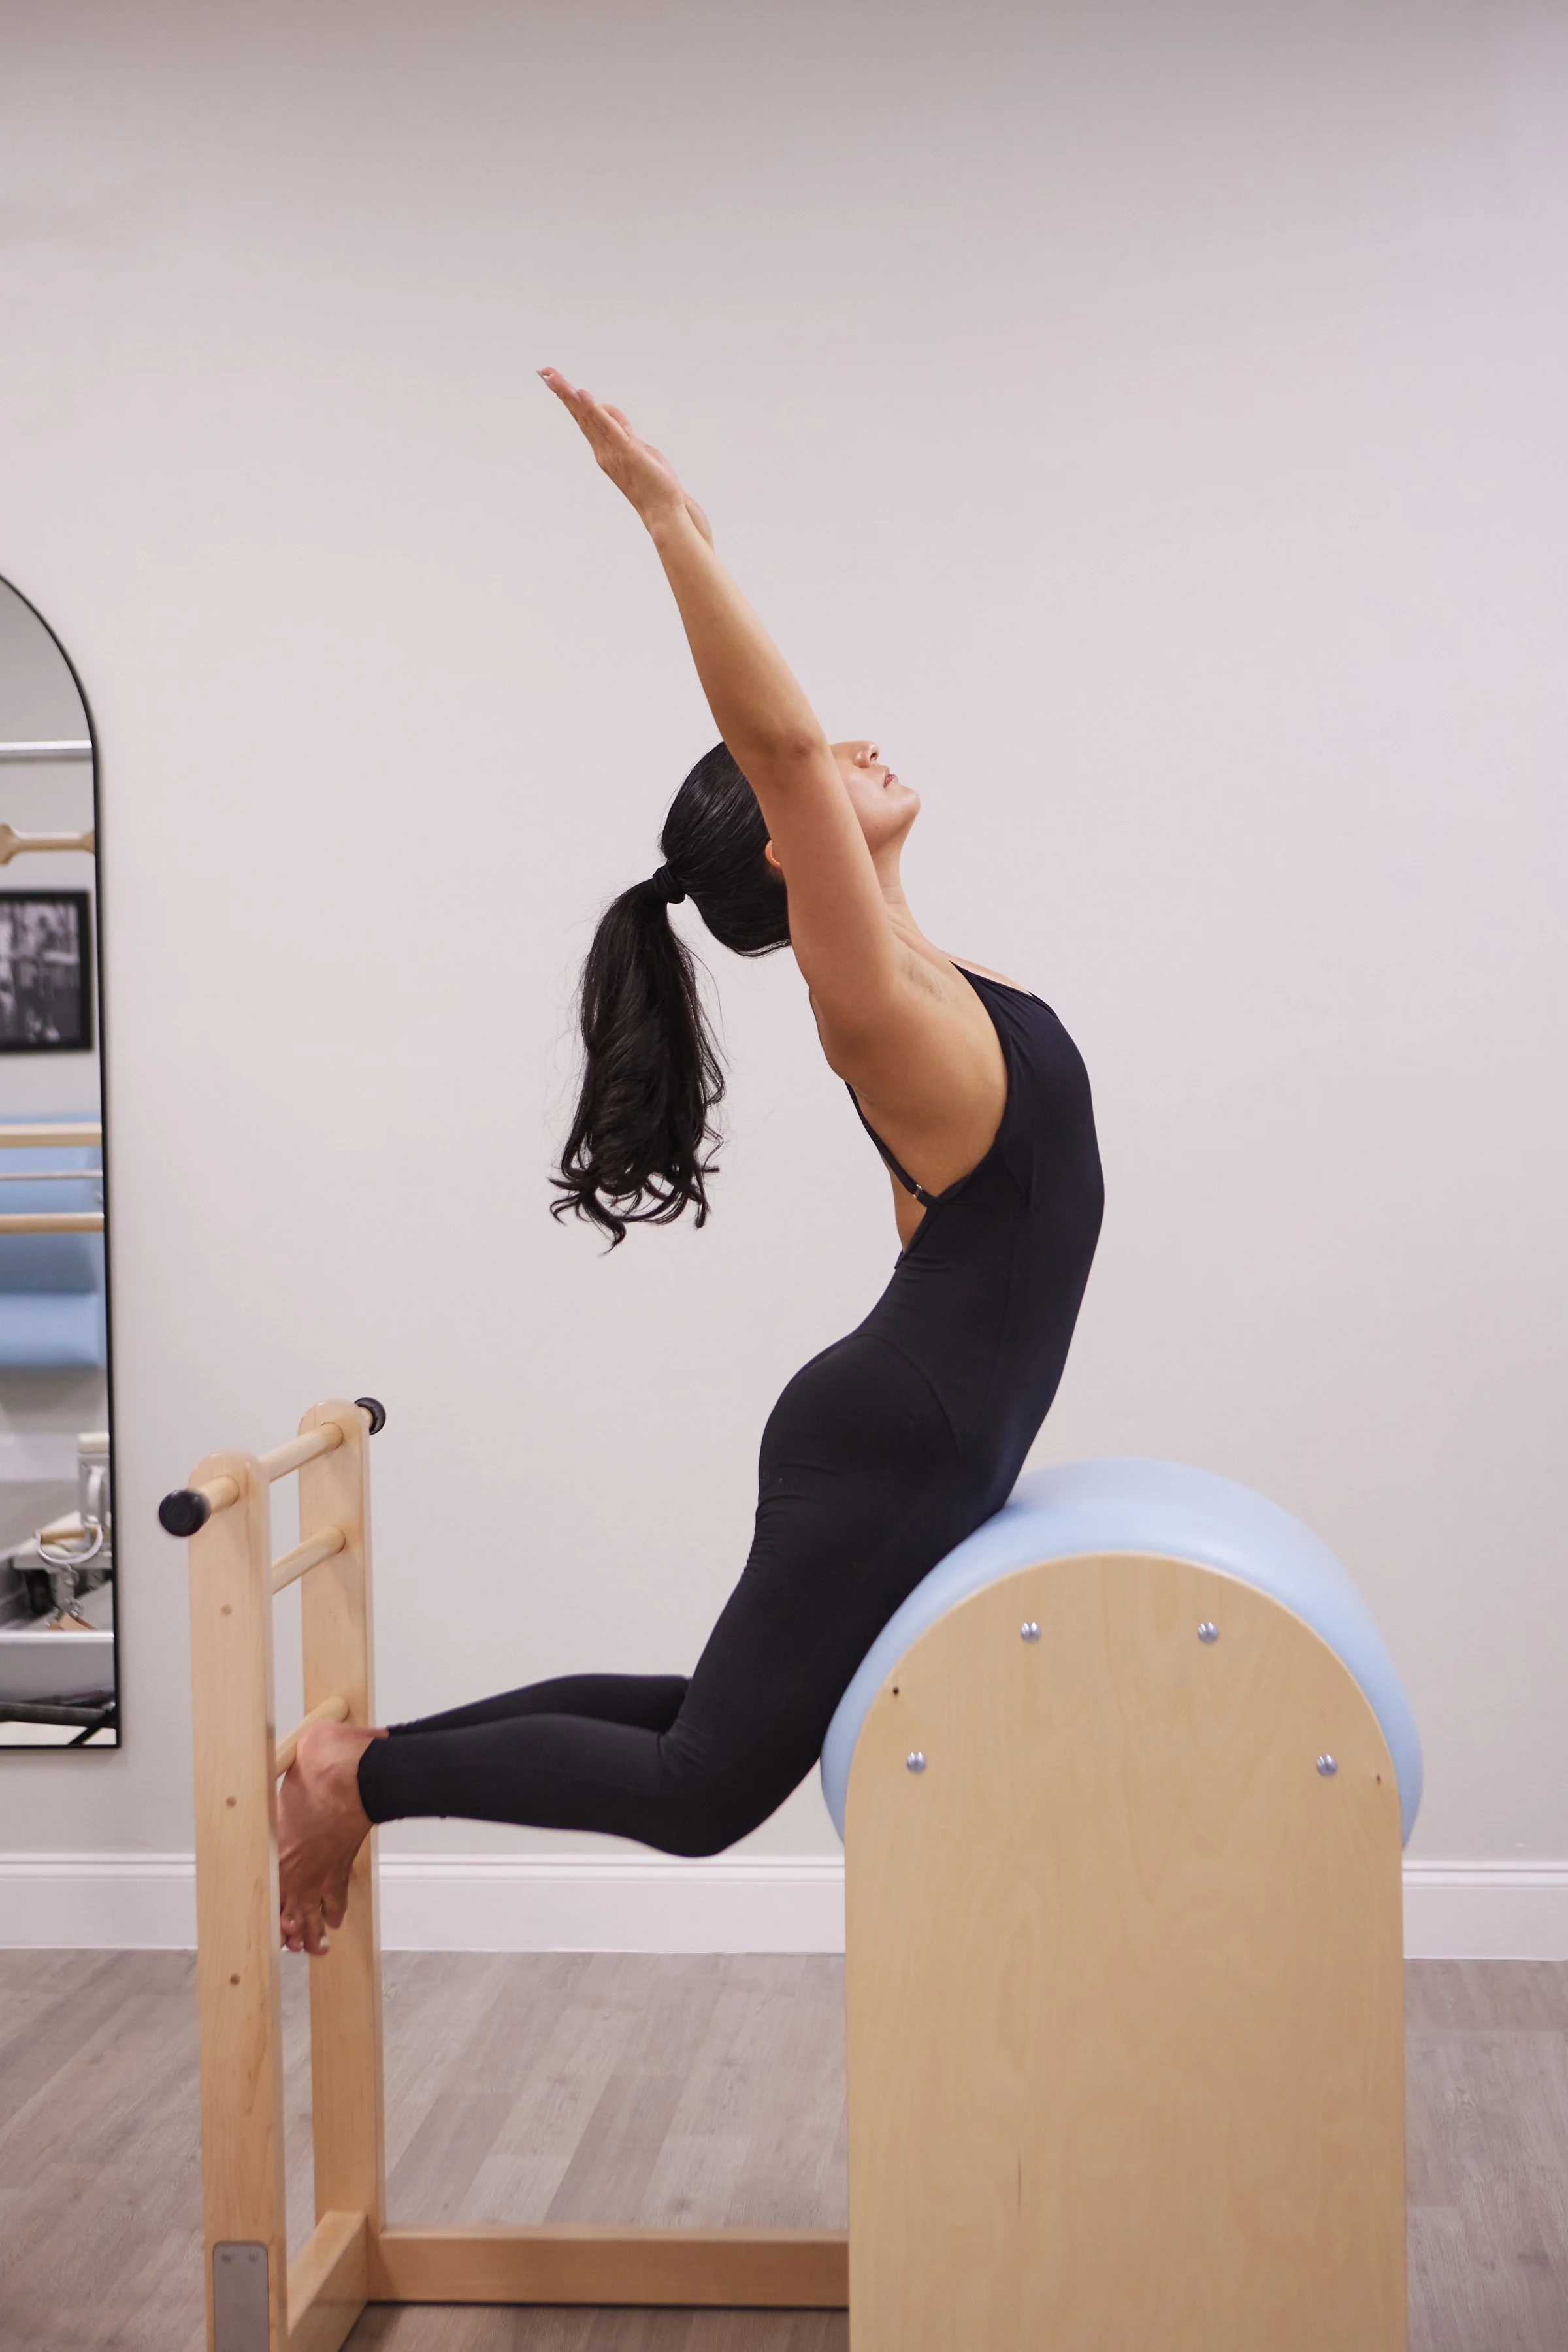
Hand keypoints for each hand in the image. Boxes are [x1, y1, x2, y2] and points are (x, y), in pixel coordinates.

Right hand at [540, 368, 710, 541]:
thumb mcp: (636, 447)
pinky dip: (596, 411)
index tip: (552, 380)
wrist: (662, 508)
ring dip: (573, 398)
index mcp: (603, 448)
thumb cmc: (651, 480)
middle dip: (563, 392)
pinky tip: (584, 397)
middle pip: (580, 415)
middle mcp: (602, 449)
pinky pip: (608, 427)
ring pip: (589, 418)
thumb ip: (622, 429)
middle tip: (545, 372)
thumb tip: (610, 413)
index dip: (568, 398)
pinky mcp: (627, 451)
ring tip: (557, 380)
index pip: (583, 418)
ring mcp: (612, 451)